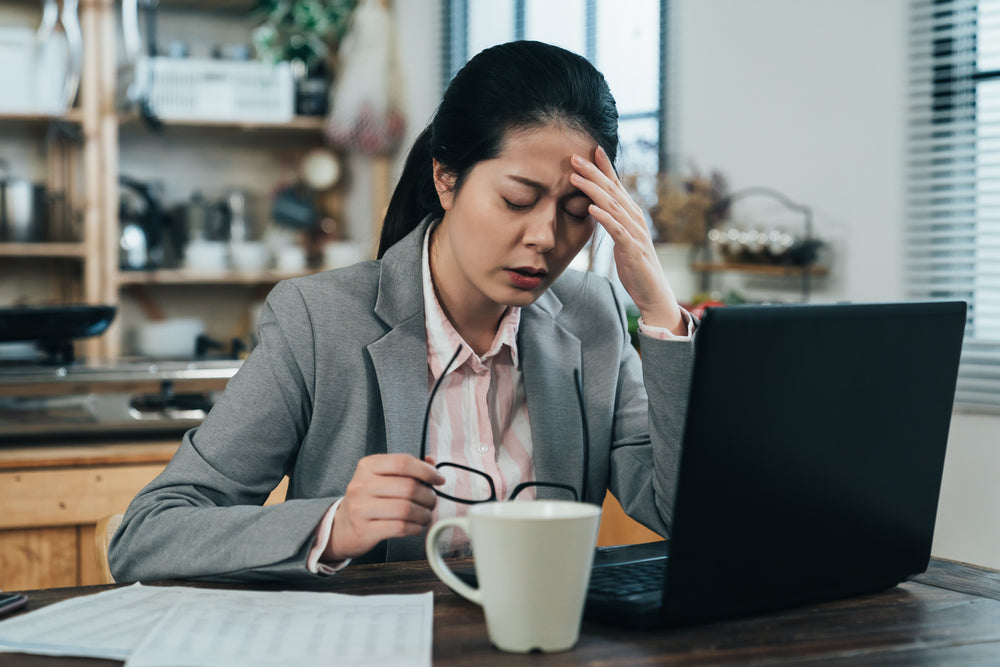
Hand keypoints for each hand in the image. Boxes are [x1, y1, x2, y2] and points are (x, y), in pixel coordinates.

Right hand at [325, 454, 444, 560]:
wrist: (342, 527)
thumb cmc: (369, 500)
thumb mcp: (381, 477)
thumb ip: (406, 468)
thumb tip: (432, 463)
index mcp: (368, 466)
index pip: (402, 462)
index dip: (426, 471)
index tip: (438, 480)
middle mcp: (361, 485)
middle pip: (408, 487)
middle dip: (428, 496)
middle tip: (432, 501)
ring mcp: (360, 508)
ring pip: (406, 509)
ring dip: (424, 514)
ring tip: (426, 515)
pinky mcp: (364, 530)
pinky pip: (400, 527)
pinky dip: (415, 528)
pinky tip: (416, 527)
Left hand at [570, 147, 685, 333]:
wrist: (654, 293)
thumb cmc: (636, 267)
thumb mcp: (622, 239)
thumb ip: (613, 222)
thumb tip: (597, 208)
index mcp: (632, 215)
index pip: (617, 186)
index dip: (604, 167)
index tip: (591, 150)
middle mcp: (636, 219)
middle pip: (612, 190)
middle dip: (593, 172)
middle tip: (574, 157)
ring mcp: (635, 233)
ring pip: (612, 206)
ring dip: (593, 189)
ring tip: (576, 177)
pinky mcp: (632, 249)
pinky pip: (617, 230)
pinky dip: (604, 217)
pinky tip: (591, 208)